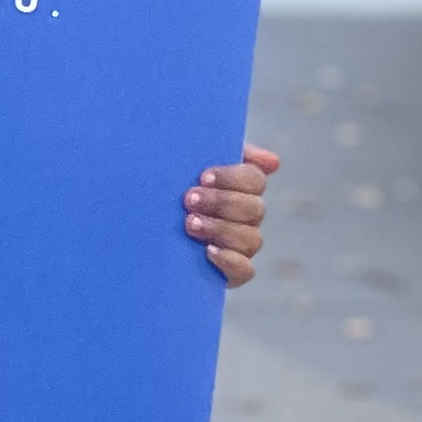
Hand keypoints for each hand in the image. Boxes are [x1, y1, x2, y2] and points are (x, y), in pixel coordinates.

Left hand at [184, 143, 278, 285]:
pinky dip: (229, 260)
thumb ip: (223, 150)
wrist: (148, 226)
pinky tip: (207, 251)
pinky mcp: (234, 272)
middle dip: (221, 203)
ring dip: (221, 229)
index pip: (254, 179)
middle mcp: (248, 216)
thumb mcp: (192, 163)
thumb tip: (273, 162)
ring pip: (251, 238)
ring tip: (190, 224)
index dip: (232, 178)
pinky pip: (246, 270)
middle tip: (189, 200)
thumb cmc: (174, 187)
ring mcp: (243, 245)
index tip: (203, 176)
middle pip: (253, 208)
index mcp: (242, 187)